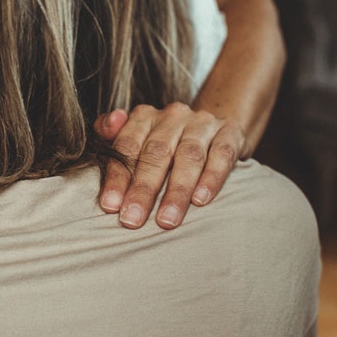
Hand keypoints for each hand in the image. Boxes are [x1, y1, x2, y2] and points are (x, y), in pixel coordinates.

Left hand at [93, 103, 246, 228]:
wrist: (213, 130)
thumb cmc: (167, 143)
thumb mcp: (137, 137)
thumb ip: (113, 133)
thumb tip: (106, 126)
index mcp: (145, 117)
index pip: (127, 146)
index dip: (117, 176)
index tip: (110, 206)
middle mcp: (173, 116)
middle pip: (156, 153)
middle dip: (143, 190)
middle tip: (133, 220)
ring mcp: (203, 123)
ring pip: (188, 156)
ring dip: (176, 191)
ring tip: (166, 220)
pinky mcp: (230, 132)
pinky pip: (221, 155)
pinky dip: (212, 178)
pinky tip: (201, 201)